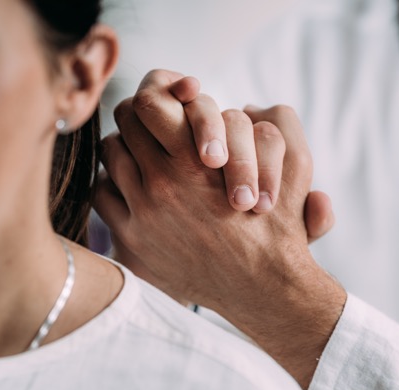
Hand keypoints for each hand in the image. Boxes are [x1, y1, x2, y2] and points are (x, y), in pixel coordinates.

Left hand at [95, 97, 345, 389]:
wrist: (262, 288)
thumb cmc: (279, 227)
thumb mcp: (296, 166)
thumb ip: (279, 123)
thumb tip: (247, 105)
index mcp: (197, 158)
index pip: (148, 101)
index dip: (158, 93)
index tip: (171, 103)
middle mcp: (163, 182)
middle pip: (125, 124)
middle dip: (143, 118)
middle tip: (158, 126)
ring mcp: (143, 214)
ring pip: (111, 155)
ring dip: (129, 148)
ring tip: (150, 156)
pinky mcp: (131, 241)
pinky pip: (103, 194)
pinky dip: (115, 185)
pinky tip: (138, 189)